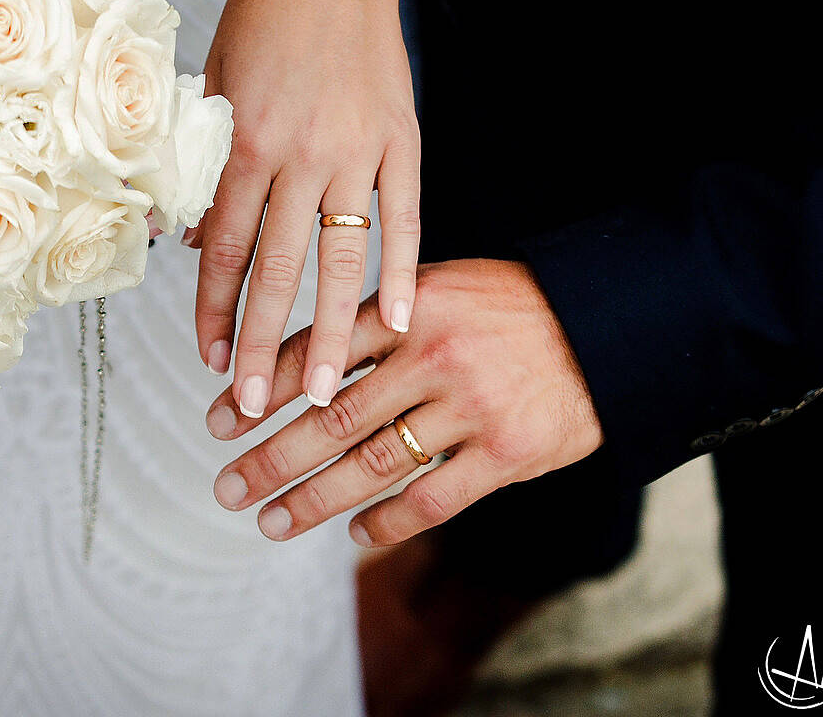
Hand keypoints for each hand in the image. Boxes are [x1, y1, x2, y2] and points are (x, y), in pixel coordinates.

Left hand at [189, 0, 420, 423]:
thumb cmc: (264, 10)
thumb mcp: (212, 80)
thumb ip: (199, 161)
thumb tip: (184, 237)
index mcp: (246, 140)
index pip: (224, 248)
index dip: (215, 310)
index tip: (211, 360)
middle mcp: (301, 154)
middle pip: (277, 269)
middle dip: (265, 345)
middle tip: (259, 408)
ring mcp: (358, 148)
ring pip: (338, 257)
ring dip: (327, 329)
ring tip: (321, 394)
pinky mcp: (403, 136)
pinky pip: (403, 216)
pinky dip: (399, 270)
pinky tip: (397, 322)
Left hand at [204, 259, 603, 546]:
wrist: (606, 324)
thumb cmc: (508, 306)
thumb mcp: (438, 287)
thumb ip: (375, 320)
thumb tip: (297, 365)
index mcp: (406, 308)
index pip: (317, 354)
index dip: (260, 392)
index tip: (217, 422)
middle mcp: (433, 356)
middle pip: (333, 417)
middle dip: (271, 457)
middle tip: (226, 486)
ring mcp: (471, 407)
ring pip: (374, 463)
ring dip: (314, 499)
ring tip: (269, 521)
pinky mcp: (507, 452)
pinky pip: (434, 498)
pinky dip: (388, 522)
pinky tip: (354, 534)